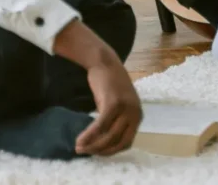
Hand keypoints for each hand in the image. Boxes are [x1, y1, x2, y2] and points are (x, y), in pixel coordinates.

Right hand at [53, 20, 142, 155]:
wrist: (106, 63)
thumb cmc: (110, 85)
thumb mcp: (119, 105)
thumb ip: (117, 121)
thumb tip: (104, 142)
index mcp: (138, 116)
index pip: (127, 142)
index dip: (111, 151)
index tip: (98, 153)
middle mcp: (135, 113)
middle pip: (118, 142)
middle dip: (101, 151)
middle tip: (86, 152)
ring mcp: (125, 108)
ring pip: (109, 136)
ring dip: (93, 145)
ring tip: (80, 148)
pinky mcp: (113, 103)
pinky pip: (100, 126)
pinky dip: (89, 135)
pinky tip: (80, 140)